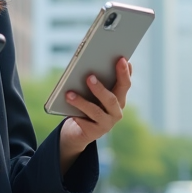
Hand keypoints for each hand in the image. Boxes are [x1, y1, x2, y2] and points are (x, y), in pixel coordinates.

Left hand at [58, 58, 132, 174]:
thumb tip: (90, 63)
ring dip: (82, 102)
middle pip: (112, 98)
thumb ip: (96, 80)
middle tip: (89, 76)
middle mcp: (116, 111)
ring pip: (96, 111)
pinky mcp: (95, 133)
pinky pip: (85, 123)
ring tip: (69, 94)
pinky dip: (75, 114)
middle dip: (100, 87)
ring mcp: (107, 123)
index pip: (125, 84)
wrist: (78, 131)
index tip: (121, 59)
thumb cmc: (86, 105)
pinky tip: (66, 108)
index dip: (124, 72)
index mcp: (119, 98)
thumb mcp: (93, 92)